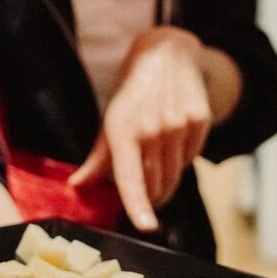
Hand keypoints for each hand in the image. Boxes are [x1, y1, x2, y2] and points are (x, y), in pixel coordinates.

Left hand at [68, 27, 211, 231]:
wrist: (166, 52)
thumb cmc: (132, 92)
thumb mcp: (111, 119)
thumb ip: (97, 157)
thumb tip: (77, 185)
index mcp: (123, 129)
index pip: (132, 176)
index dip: (139, 203)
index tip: (145, 225)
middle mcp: (152, 128)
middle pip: (157, 183)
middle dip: (151, 197)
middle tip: (147, 196)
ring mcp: (178, 124)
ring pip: (176, 173)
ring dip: (167, 179)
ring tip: (159, 162)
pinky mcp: (200, 120)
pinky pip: (192, 157)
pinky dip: (183, 157)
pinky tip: (175, 140)